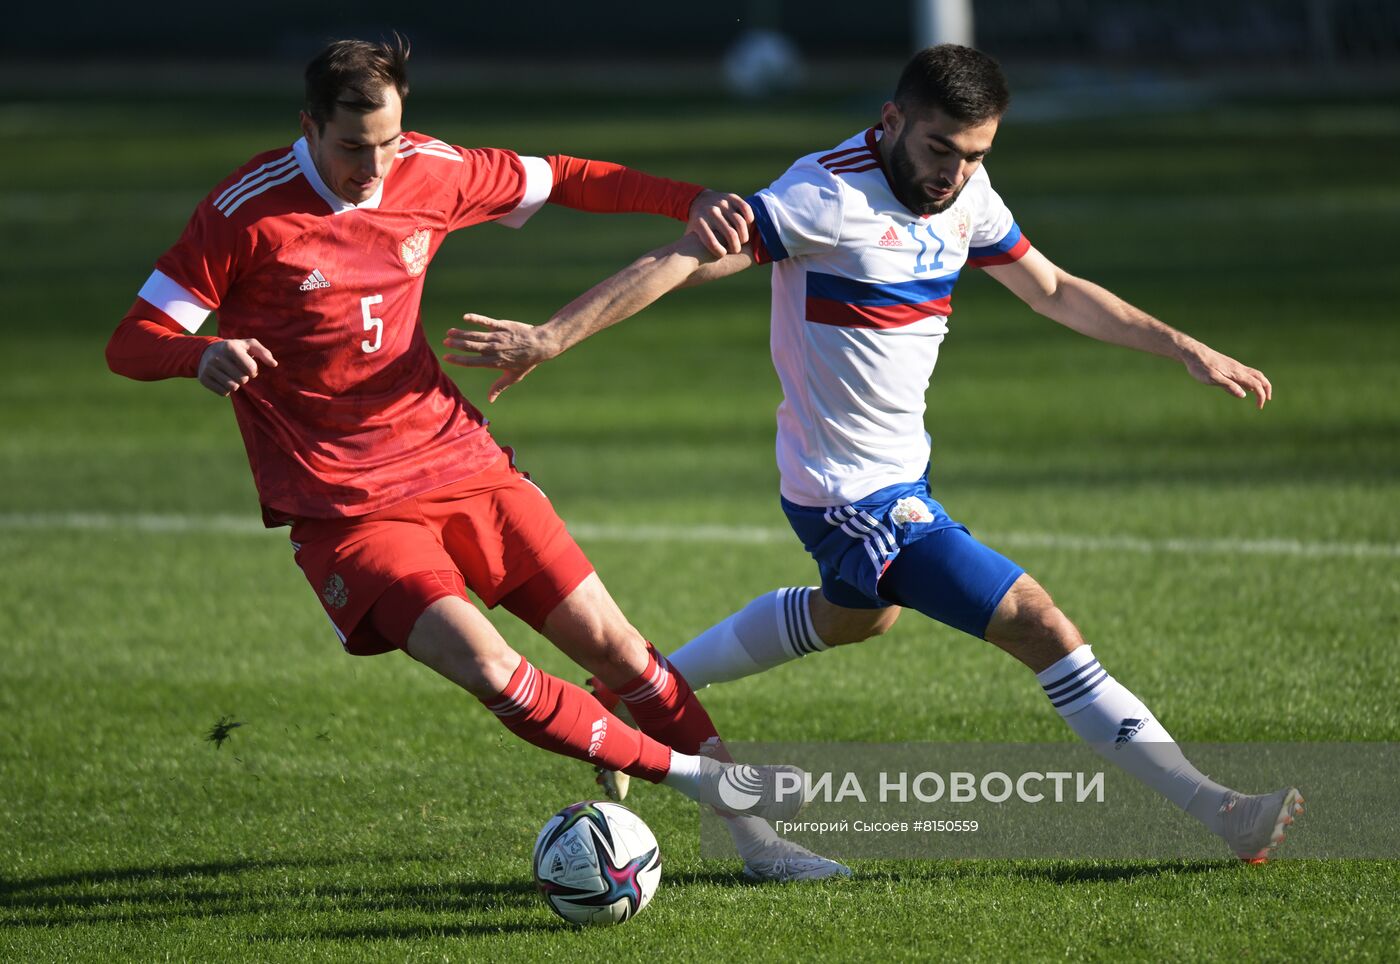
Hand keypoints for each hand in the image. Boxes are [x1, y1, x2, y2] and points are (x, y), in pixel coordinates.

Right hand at [198, 339, 276, 395]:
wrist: (207, 351)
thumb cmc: (235, 349)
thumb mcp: (249, 345)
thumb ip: (264, 353)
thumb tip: (274, 364)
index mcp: (230, 347)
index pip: (250, 369)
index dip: (253, 371)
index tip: (249, 367)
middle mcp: (217, 357)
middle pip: (242, 379)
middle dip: (244, 377)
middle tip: (239, 371)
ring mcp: (208, 368)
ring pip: (232, 387)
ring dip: (236, 384)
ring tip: (232, 376)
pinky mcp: (203, 379)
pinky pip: (223, 392)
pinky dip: (227, 389)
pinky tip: (224, 380)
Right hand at [443, 314, 560, 402]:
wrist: (540, 344)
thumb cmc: (526, 362)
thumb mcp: (513, 377)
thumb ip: (499, 387)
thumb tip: (490, 400)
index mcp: (494, 362)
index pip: (472, 362)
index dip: (458, 360)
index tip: (446, 357)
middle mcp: (494, 349)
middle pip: (471, 347)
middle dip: (456, 344)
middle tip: (445, 342)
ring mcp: (497, 337)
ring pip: (475, 335)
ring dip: (461, 333)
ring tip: (450, 332)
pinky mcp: (502, 326)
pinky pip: (486, 322)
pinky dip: (476, 319)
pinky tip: (466, 317)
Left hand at [686, 190, 752, 257]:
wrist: (700, 201)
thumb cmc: (698, 225)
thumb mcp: (690, 236)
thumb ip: (690, 250)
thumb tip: (689, 268)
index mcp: (699, 223)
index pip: (711, 242)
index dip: (720, 251)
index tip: (723, 254)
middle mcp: (711, 212)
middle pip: (730, 234)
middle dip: (736, 246)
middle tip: (736, 250)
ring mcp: (722, 203)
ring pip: (740, 222)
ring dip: (744, 235)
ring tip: (743, 241)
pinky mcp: (731, 197)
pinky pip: (745, 208)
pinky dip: (749, 218)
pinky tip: (748, 226)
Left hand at [1182, 344, 1271, 408]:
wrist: (1194, 353)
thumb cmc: (1200, 367)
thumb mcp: (1212, 379)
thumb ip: (1228, 386)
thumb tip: (1244, 395)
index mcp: (1237, 373)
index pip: (1256, 384)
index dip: (1261, 396)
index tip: (1259, 407)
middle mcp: (1239, 368)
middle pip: (1260, 377)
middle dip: (1266, 388)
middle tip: (1267, 399)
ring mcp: (1234, 366)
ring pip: (1254, 374)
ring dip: (1260, 383)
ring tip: (1260, 394)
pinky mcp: (1229, 366)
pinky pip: (1246, 373)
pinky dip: (1251, 380)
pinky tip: (1245, 387)